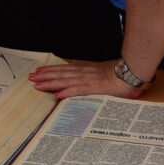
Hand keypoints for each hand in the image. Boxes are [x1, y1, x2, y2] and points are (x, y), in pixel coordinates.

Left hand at [29, 60, 146, 100]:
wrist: (133, 73)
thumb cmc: (122, 76)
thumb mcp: (105, 75)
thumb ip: (95, 80)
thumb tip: (88, 84)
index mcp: (87, 70)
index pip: (65, 69)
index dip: (52, 70)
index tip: (39, 71)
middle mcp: (85, 73)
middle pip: (61, 73)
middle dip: (45, 75)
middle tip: (31, 77)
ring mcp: (89, 80)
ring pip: (65, 80)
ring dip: (50, 82)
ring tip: (37, 84)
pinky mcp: (94, 88)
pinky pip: (78, 90)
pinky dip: (66, 92)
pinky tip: (57, 95)